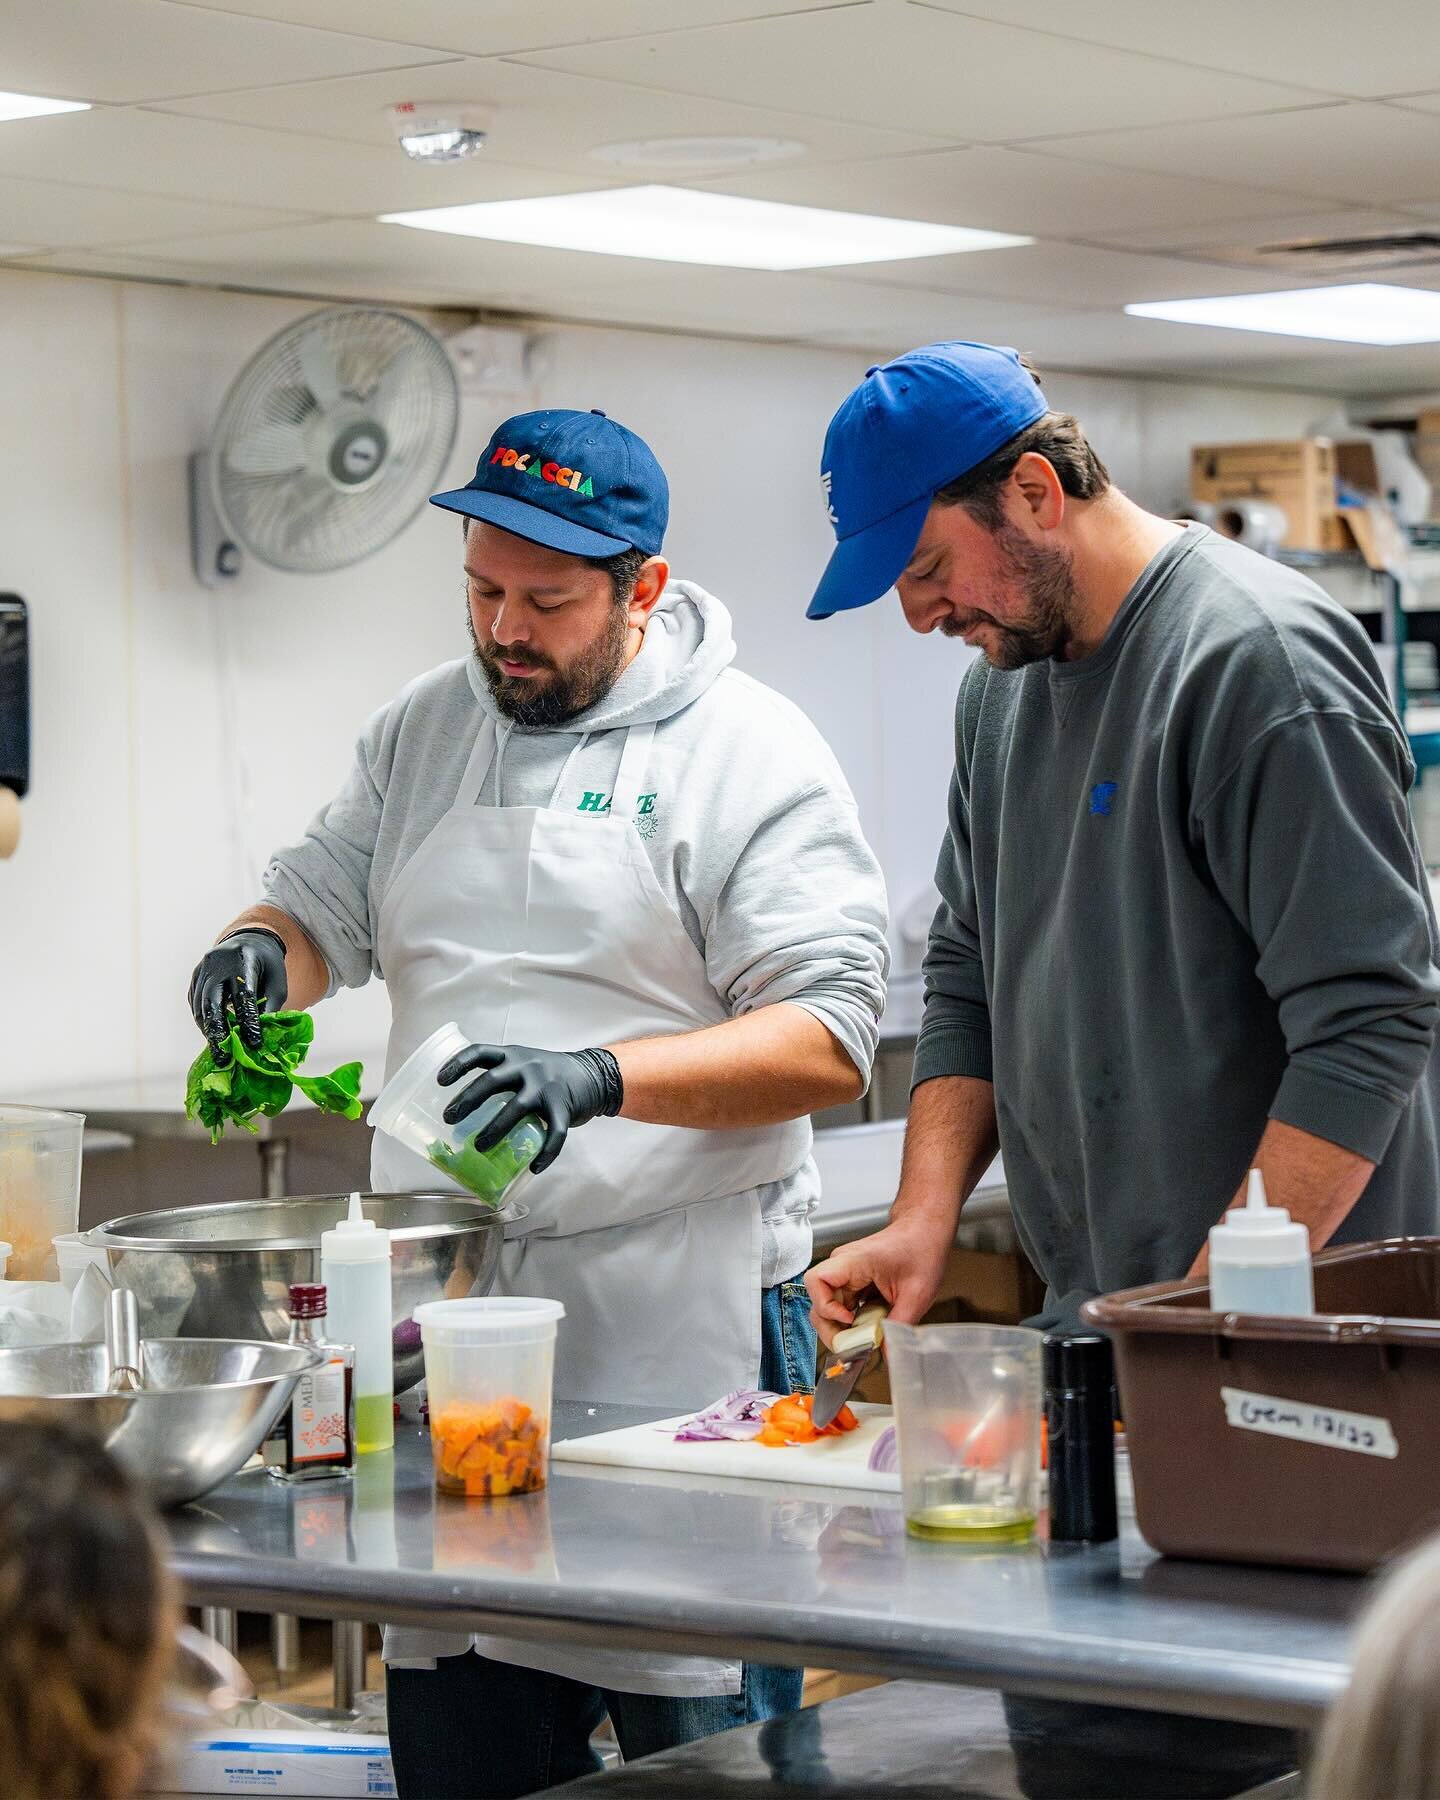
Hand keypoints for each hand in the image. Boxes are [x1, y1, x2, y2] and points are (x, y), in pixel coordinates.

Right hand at [188, 929, 287, 1060]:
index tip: (254, 1043)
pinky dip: (204, 1022)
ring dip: (209, 1031)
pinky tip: (213, 1036)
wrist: (248, 940)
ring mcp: (202, 969)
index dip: (248, 1021)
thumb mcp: (277, 981)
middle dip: (219, 1033)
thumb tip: (263, 1036)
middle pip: (213, 1002)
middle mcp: (218, 962)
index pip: (244, 994)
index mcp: (243, 959)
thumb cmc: (267, 964)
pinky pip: (195, 1003)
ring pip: (200, 1005)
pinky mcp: (195, 977)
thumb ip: (271, 1006)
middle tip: (224, 1057)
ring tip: (219, 1052)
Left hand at [438, 1043, 621, 1174]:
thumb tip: (463, 1110)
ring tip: (479, 1147)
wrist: (592, 1075)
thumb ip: (499, 1077)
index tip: (439, 1081)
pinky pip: (554, 1133)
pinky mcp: (563, 1107)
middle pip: (492, 1081)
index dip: (457, 1064)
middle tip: (449, 1119)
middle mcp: (527, 1067)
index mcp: (512, 1056)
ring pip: (517, 1108)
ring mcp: (546, 1087)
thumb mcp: (522, 1064)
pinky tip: (534, 1167)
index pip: (479, 1052)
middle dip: (467, 1100)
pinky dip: (545, 1153)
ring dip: (495, 1129)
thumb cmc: (547, 1074)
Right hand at [805, 1214, 952, 1349]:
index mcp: (854, 1261)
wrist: (925, 1231)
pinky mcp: (852, 1283)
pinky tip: (867, 1330)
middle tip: (852, 1346)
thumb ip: (899, 1325)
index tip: (849, 1320)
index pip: (816, 1281)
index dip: (826, 1306)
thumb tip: (887, 1354)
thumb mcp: (917, 1293)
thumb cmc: (920, 1249)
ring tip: (862, 1340)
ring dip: (841, 1329)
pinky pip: (842, 1306)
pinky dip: (850, 1323)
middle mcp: (843, 1266)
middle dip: (832, 1329)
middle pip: (818, 1302)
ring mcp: (846, 1274)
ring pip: (828, 1308)